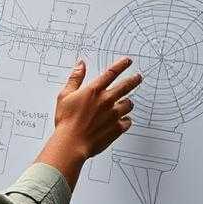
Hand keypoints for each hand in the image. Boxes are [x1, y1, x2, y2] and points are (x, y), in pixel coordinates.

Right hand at [37, 57, 141, 187]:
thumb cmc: (66, 120)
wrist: (72, 142)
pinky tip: (121, 121)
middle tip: (138, 77)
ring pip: (129, 104)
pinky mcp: (118, 128)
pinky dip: (125, 120)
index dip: (121, 65)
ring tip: (125, 103)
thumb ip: (75, 78)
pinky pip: (127, 121)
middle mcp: (106, 100)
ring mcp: (114, 114)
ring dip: (127, 103)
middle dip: (134, 80)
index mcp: (94, 91)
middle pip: (126, 86)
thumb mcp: (65, 95)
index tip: (128, 61)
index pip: (111, 73)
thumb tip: (80, 64)